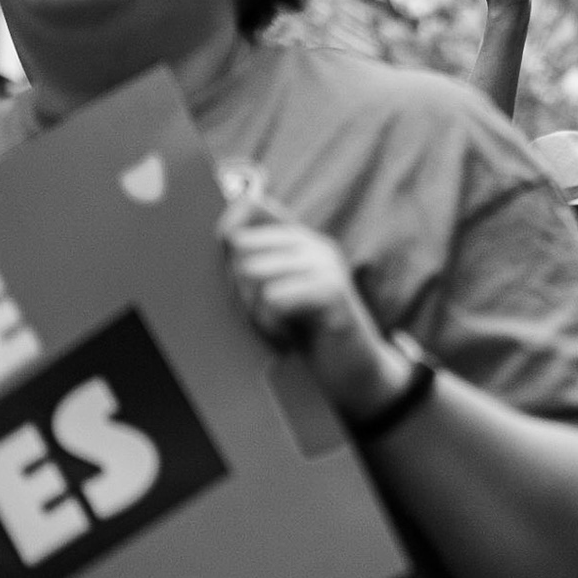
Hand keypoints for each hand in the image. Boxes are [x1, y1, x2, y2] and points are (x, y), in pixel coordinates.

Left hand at [218, 191, 407, 421]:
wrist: (355, 371)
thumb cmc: (307, 335)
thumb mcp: (278, 295)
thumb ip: (254, 265)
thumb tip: (222, 238)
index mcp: (301, 240)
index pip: (252, 205)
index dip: (227, 227)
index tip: (224, 261)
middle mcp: (315, 245)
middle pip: (241, 244)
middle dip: (234, 284)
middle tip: (254, 314)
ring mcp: (327, 266)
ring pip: (252, 271)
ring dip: (251, 310)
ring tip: (271, 328)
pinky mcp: (332, 293)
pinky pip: (273, 298)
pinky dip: (269, 325)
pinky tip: (284, 338)